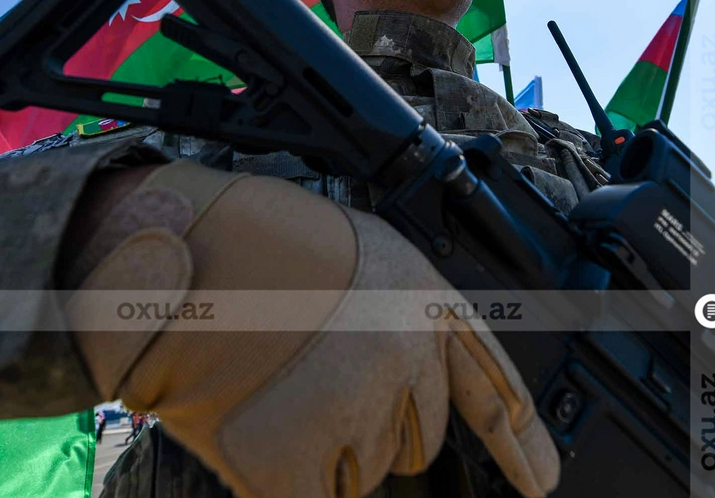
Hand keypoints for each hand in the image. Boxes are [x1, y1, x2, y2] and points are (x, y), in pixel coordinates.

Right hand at [67, 161, 559, 497]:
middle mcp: (406, 360)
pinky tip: (250, 420)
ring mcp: (355, 413)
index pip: (492, 389)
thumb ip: (399, 322)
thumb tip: (409, 396)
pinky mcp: (296, 464)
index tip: (541, 481)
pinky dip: (277, 474)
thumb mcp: (352, 257)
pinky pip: (308, 495)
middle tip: (305, 374)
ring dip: (317, 448)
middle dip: (367, 426)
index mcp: (422, 301)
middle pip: (414, 446)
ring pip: (358, 475)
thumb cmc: (249, 242)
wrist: (173, 252)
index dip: (519, 442)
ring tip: (268, 381)